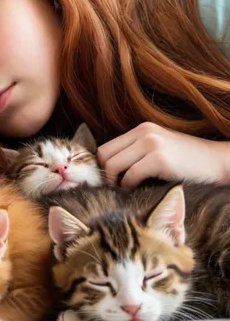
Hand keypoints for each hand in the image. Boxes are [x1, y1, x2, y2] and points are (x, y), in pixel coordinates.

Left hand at [97, 122, 227, 188]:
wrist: (219, 163)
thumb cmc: (188, 163)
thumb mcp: (159, 149)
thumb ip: (136, 153)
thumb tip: (108, 170)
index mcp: (141, 129)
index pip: (105, 147)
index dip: (102, 167)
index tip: (109, 181)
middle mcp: (144, 132)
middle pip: (104, 156)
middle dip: (105, 175)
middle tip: (114, 189)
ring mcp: (151, 144)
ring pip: (113, 165)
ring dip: (115, 182)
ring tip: (125, 191)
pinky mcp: (159, 159)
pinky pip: (130, 176)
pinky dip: (129, 187)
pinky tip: (138, 191)